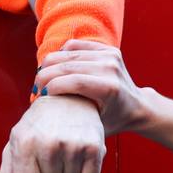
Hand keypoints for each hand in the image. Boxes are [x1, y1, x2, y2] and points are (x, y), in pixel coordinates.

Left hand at [0, 93, 105, 172]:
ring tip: (64, 151)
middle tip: (51, 153)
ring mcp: (73, 145)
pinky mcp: (94, 147)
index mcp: (24, 143)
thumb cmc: (38, 124)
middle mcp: (49, 143)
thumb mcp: (15, 147)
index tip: (34, 168)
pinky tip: (79, 154)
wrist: (68, 98)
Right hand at [34, 39, 152, 136]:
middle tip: (35, 88)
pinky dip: (60, 54)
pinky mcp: (108, 49)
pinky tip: (54, 67)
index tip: (40, 97)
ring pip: (67, 52)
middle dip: (44, 75)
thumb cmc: (114, 121)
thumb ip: (74, 120)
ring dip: (49, 64)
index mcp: (110, 88)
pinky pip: (75, 45)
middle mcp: (111, 68)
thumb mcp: (95, 127)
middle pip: (67, 65)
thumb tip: (43, 114)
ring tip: (41, 78)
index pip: (73, 82)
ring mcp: (110, 55)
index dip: (51, 87)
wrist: (137, 106)